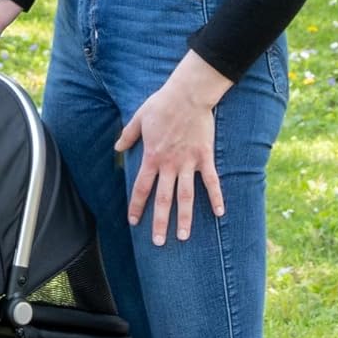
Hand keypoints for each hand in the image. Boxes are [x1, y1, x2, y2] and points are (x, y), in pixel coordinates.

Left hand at [114, 52, 232, 244]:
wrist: (188, 95)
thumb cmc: (162, 104)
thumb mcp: (139, 118)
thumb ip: (128, 135)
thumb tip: (117, 147)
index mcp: (152, 157)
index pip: (142, 188)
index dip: (137, 206)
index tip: (134, 221)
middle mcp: (170, 164)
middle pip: (163, 199)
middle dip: (160, 222)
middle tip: (159, 242)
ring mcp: (189, 162)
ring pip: (186, 196)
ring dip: (185, 218)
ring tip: (184, 237)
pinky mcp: (205, 157)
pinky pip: (212, 181)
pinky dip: (216, 197)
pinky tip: (220, 214)